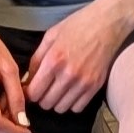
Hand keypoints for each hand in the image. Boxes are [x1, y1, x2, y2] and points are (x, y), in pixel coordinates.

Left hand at [23, 0, 129, 115]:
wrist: (106, 24)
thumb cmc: (76, 26)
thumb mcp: (50, 36)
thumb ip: (36, 59)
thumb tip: (27, 80)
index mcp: (53, 60)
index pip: (34, 92)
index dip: (29, 93)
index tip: (30, 89)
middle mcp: (68, 75)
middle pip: (46, 103)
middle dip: (41, 97)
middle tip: (44, 88)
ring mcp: (83, 83)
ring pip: (61, 108)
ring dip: (56, 101)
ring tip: (57, 89)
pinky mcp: (95, 87)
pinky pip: (78, 108)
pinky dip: (71, 103)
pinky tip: (70, 91)